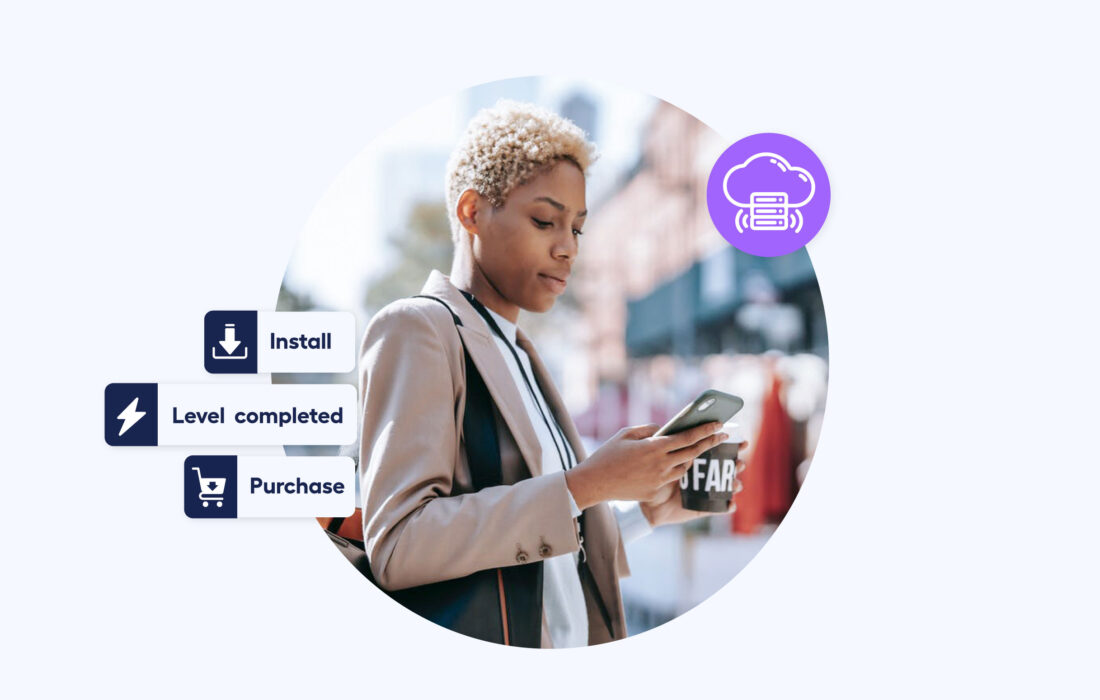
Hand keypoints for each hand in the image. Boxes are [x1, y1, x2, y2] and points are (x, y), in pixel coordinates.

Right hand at [565, 422, 728, 509]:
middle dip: (710, 442)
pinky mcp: (655, 491)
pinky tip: (677, 463)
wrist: (594, 483)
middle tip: (722, 435)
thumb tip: (664, 429)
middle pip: (693, 452)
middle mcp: (660, 464)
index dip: (706, 430)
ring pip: (685, 467)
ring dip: (693, 457)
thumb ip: (648, 429)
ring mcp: (659, 480)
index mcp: (654, 447)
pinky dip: (677, 469)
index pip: (687, 437)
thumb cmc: (608, 455)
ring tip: (698, 449)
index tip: (719, 425)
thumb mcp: (626, 434)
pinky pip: (673, 478)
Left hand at [638, 441, 748, 527]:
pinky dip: (728, 506)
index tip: (743, 441)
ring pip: (726, 487)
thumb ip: (675, 447)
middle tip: (740, 462)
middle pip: (727, 468)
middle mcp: (704, 476)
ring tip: (736, 482)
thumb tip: (690, 438)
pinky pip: (718, 508)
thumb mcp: (663, 459)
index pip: (717, 450)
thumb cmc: (651, 476)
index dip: (732, 446)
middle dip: (737, 464)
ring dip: (735, 484)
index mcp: (697, 460)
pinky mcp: (702, 508)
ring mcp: (704, 492)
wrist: (646, 502)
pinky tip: (731, 503)